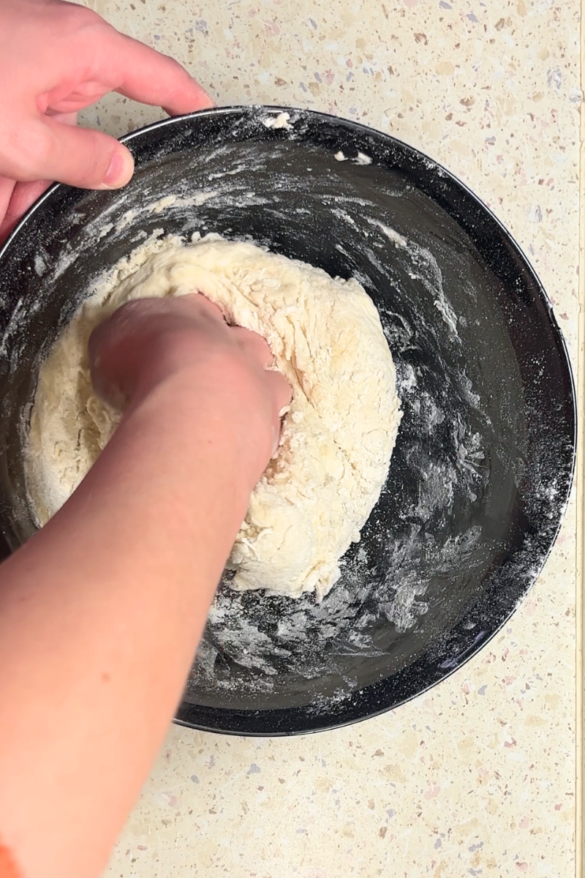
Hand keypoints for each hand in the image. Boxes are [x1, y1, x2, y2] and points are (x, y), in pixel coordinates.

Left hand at [0, 0, 213, 243]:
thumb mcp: (18, 136)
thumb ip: (78, 157)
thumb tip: (119, 169)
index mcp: (83, 51)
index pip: (158, 78)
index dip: (188, 103)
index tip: (213, 123)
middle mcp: (63, 58)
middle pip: (93, 133)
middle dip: (71, 183)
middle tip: (61, 217)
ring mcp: (32, 73)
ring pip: (49, 148)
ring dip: (27, 188)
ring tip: (7, 216)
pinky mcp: (9, 90)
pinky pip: (20, 145)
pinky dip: (8, 178)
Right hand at [90, 295, 291, 487]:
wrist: (193, 399)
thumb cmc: (144, 363)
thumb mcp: (110, 342)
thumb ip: (118, 341)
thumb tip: (118, 347)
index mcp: (191, 314)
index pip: (198, 308)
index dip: (192, 324)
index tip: (183, 339)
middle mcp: (231, 341)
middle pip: (244, 339)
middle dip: (234, 353)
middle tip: (214, 376)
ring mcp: (257, 377)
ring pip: (269, 376)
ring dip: (256, 387)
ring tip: (239, 405)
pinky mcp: (270, 415)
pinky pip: (273, 416)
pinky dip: (262, 423)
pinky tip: (249, 434)